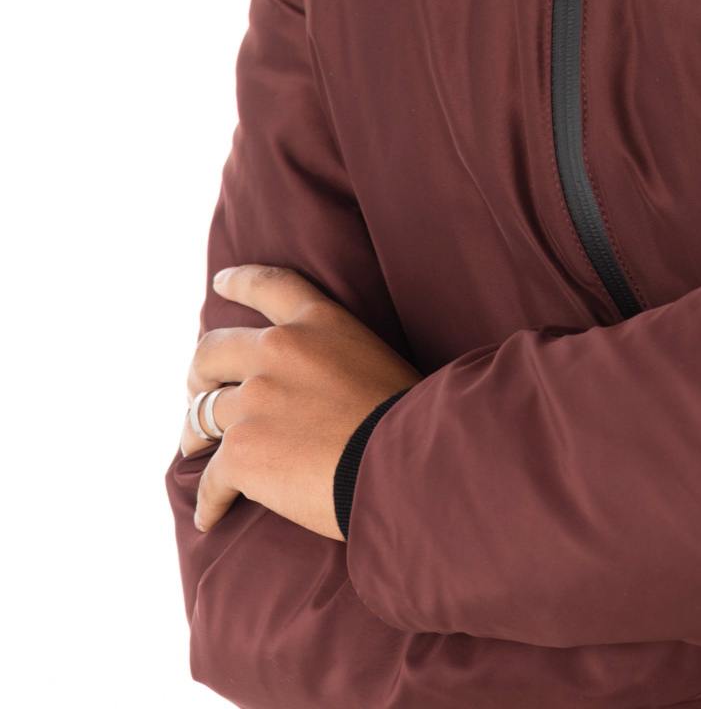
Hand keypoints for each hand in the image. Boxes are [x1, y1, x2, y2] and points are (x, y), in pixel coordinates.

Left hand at [179, 263, 422, 540]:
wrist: (403, 463)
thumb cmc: (406, 419)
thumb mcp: (374, 359)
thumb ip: (333, 356)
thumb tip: (314, 387)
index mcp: (316, 323)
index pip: (269, 286)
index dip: (239, 282)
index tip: (220, 283)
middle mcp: (278, 351)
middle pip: (212, 350)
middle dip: (199, 373)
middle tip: (200, 391)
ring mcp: (254, 401)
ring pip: (201, 415)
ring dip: (195, 436)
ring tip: (197, 453)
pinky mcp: (242, 452)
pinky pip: (211, 479)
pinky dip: (209, 500)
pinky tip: (210, 517)